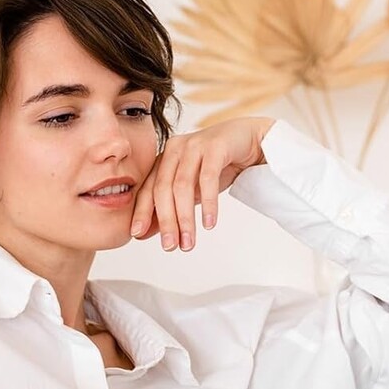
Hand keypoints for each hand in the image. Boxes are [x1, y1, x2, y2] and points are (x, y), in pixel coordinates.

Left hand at [129, 116, 274, 251]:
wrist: (251, 141)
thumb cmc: (220, 165)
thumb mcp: (192, 191)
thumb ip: (172, 209)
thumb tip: (145, 234)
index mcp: (165, 158)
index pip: (148, 188)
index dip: (142, 212)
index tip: (137, 235)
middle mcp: (175, 149)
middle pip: (163, 189)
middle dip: (166, 221)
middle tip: (170, 246)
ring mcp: (194, 145)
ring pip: (183, 186)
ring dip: (185, 218)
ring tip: (189, 242)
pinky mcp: (215, 146)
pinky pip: (208, 178)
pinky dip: (208, 203)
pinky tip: (209, 224)